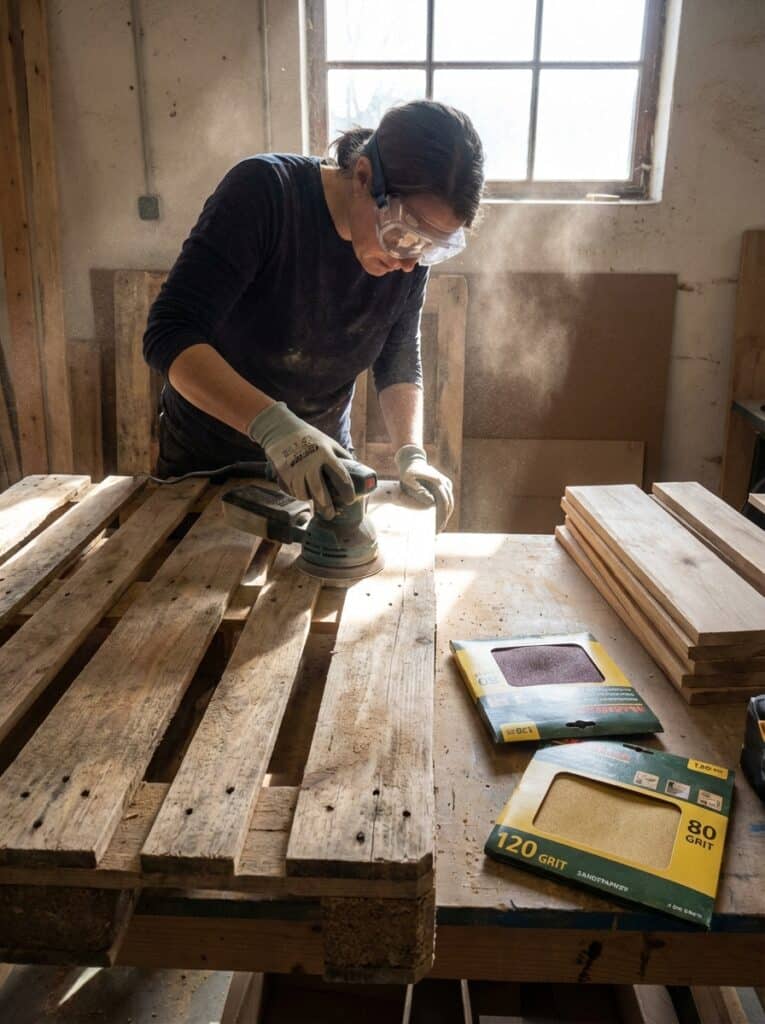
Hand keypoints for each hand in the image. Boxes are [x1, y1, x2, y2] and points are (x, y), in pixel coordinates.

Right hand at [247, 402, 353, 518]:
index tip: (349, 501)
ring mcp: (295, 468)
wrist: (281, 429)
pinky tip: (299, 489)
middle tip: (330, 516)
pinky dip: (296, 493)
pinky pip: (291, 490)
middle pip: (320, 493)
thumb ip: (341, 456)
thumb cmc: (309, 437)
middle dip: (326, 508)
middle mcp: (310, 462)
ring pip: (303, 495)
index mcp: (326, 454)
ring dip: (308, 499)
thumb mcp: (328, 442)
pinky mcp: (282, 472)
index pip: (341, 477)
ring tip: (312, 499)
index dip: (347, 492)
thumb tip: (356, 470)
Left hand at [394, 444, 453, 530]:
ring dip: (445, 515)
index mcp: (437, 482)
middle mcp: (444, 483)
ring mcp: (446, 483)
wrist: (412, 460)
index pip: (443, 503)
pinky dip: (444, 509)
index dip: (441, 517)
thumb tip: (431, 502)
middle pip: (448, 505)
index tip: (437, 527)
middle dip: (443, 519)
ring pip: (449, 503)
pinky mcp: (444, 485)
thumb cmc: (408, 472)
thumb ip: (419, 491)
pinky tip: (439, 518)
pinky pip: (446, 499)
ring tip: (438, 527)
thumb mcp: (408, 480)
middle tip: (437, 532)